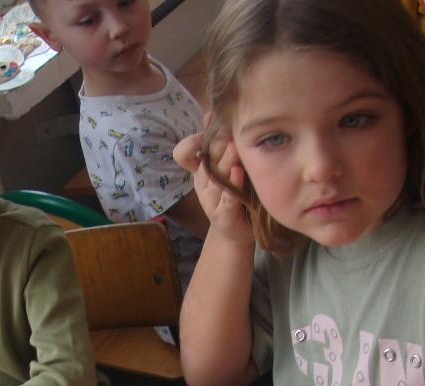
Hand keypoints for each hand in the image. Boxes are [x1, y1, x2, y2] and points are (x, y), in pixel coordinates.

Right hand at [173, 127, 251, 245]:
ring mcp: (212, 201)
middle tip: (230, 129)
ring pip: (215, 179)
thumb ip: (216, 143)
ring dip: (225, 162)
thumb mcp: (223, 167)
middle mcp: (203, 185)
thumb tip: (210, 113)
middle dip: (216, 145)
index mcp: (201, 171)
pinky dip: (232, 186)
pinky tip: (239, 173)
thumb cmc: (233, 196)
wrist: (237, 232)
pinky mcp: (224, 216)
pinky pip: (227, 199)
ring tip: (234, 147)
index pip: (185, 154)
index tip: (209, 124)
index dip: (192, 141)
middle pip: (205, 161)